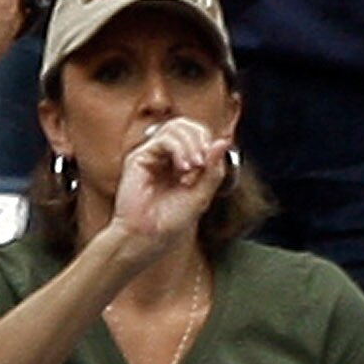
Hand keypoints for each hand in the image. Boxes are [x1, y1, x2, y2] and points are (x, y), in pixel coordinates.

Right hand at [111, 118, 233, 247]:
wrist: (147, 238)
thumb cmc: (170, 223)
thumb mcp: (201, 196)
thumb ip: (213, 170)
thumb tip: (224, 142)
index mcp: (181, 163)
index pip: (197, 136)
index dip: (208, 142)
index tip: (211, 162)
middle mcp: (165, 156)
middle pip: (186, 125)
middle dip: (200, 138)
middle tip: (203, 162)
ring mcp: (152, 155)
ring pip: (175, 127)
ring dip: (191, 143)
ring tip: (194, 167)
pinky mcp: (139, 157)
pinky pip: (164, 138)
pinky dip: (179, 148)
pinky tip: (183, 168)